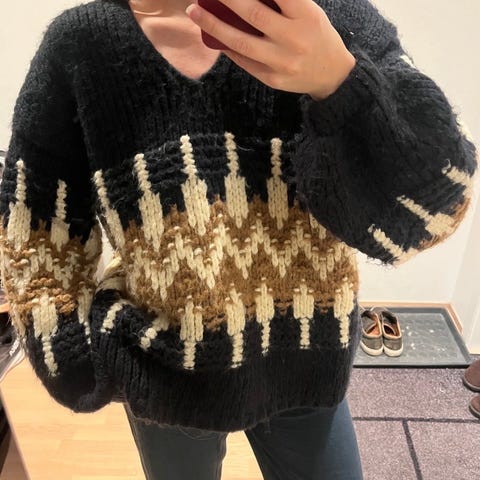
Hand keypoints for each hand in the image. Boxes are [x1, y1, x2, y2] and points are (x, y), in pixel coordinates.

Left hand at [185, 0, 355, 99]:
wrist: (332, 75)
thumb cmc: (317, 36)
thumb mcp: (308, 12)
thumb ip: (283, 4)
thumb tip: (243, 0)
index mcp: (306, 16)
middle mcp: (294, 39)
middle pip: (253, 14)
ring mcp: (282, 63)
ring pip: (241, 42)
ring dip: (214, 26)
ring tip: (195, 13)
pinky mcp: (273, 80)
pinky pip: (244, 61)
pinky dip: (228, 47)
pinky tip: (214, 37)